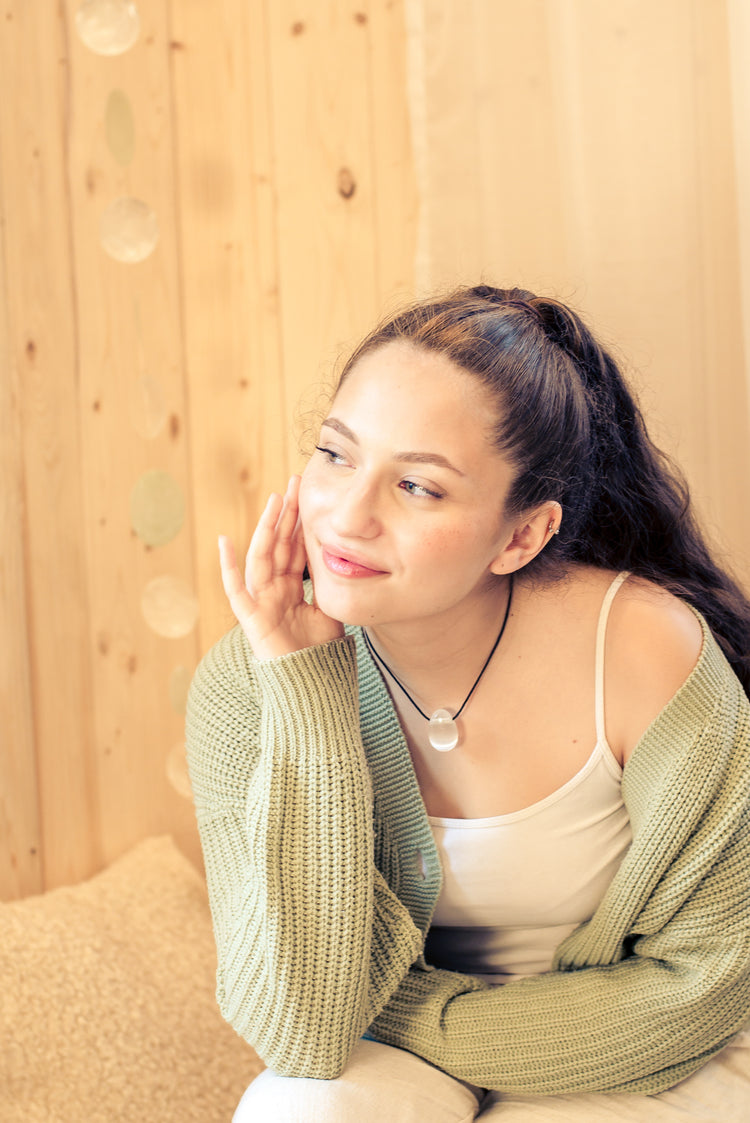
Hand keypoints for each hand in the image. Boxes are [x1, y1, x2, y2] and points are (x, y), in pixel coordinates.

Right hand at [219, 475, 343, 658]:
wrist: (313, 685)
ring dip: (266, 528)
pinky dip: (228, 566)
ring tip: (274, 500)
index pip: (294, 548)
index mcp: (292, 589)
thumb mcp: (331, 610)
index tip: (306, 494)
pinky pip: (236, 590)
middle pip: (278, 546)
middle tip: (293, 484)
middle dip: (285, 515)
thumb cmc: (321, 653)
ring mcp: (261, 602)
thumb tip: (343, 558)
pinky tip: (224, 541)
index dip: (299, 523)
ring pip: (261, 557)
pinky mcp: (252, 618)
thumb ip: (329, 584)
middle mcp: (274, 591)